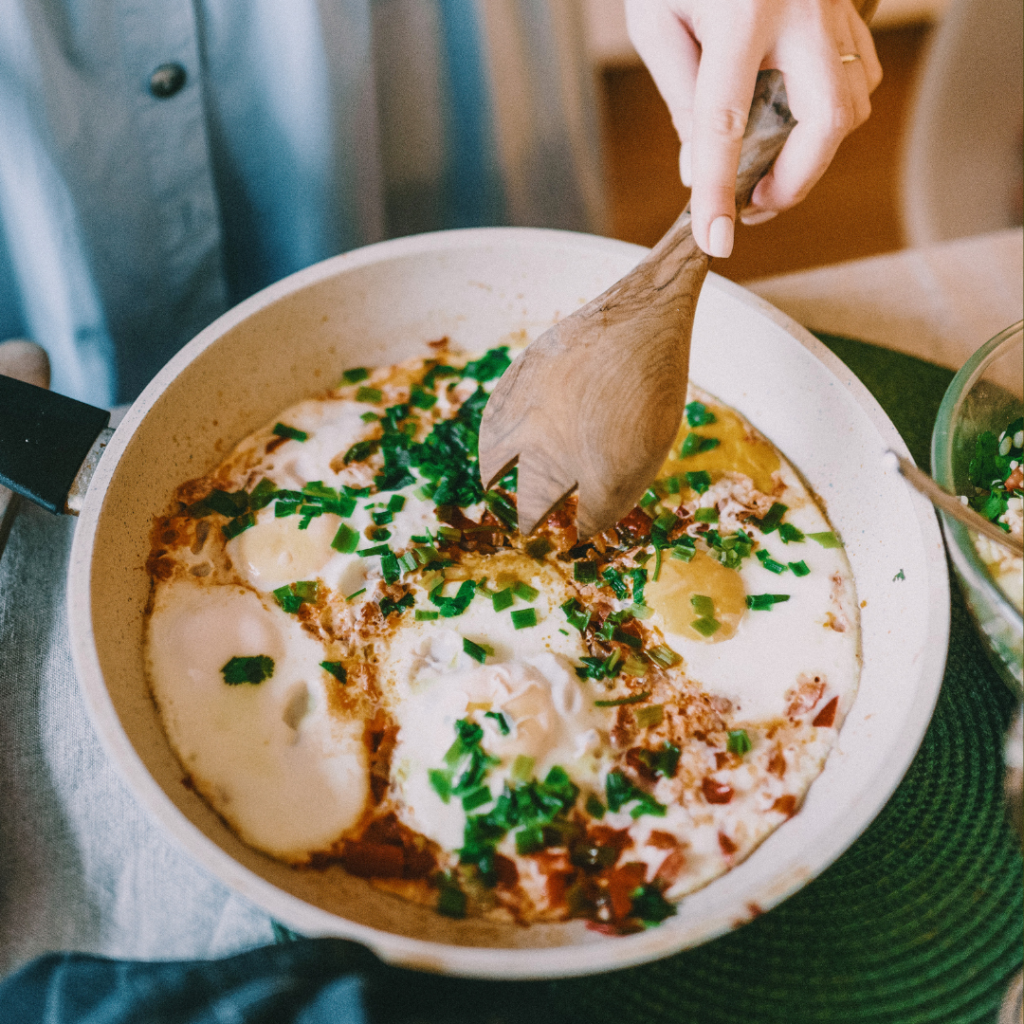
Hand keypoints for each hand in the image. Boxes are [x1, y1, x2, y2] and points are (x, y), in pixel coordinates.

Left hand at [626, 0, 881, 256]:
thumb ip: (680, 95)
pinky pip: (860, 77)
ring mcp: (835, 7)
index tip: (715, 242)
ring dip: (814, 153)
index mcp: (741, 14)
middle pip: (825, 122)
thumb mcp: (657, 19)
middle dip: (794, 181)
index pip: (725, 126)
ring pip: (852, 104)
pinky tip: (796, 124)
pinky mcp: (851, 5)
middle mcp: (801, 12)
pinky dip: (832, 116)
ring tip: (768, 169)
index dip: (718, 192)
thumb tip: (697, 167)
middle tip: (755, 205)